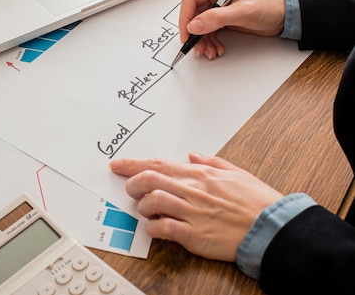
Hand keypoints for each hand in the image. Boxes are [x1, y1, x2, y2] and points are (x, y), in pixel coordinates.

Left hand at [110, 152, 282, 260]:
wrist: (274, 227)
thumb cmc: (257, 201)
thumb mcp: (235, 172)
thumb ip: (210, 162)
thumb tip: (192, 155)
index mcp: (199, 174)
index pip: (157, 164)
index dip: (132, 164)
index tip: (117, 165)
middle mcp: (192, 190)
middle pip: (148, 180)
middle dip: (131, 183)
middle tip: (129, 190)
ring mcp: (192, 213)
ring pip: (152, 202)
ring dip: (142, 206)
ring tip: (146, 211)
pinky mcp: (194, 235)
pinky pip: (163, 229)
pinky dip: (153, 228)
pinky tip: (156, 228)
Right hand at [179, 0, 285, 59]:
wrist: (285, 14)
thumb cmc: (270, 5)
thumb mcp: (243, 12)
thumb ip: (217, 18)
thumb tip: (194, 25)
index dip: (186, 18)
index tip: (187, 35)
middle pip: (193, 13)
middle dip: (195, 33)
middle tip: (198, 47)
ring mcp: (216, 1)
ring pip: (198, 23)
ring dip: (202, 39)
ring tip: (209, 50)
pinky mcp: (219, 13)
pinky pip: (206, 27)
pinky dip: (209, 39)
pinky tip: (215, 47)